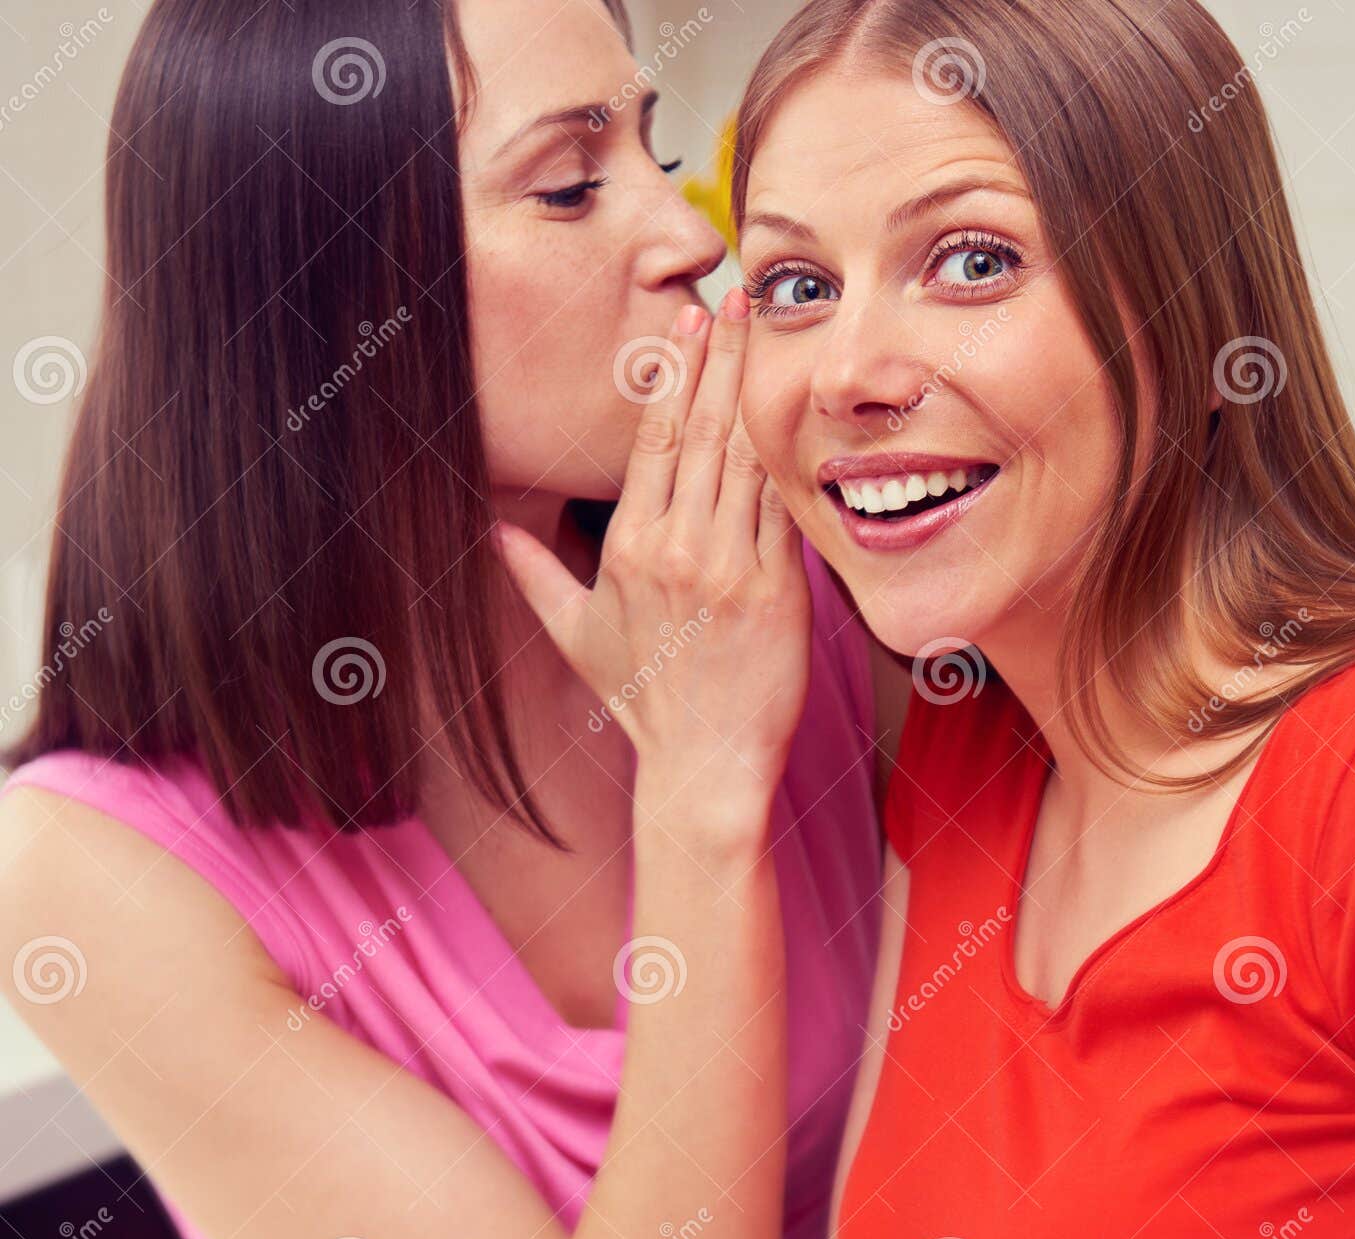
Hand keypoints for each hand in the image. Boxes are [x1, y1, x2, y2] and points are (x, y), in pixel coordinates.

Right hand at [497, 289, 810, 832]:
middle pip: (702, 430)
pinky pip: (786, 507)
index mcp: (628, 547)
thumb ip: (536, 577)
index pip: (653, 440)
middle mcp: (676, 547)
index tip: (686, 326)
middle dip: (721, 357)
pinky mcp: (778, 590)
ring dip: (759, 387)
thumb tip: (492, 537)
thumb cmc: (643, 702)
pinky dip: (792, 454)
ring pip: (745, 456)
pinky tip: (802, 408)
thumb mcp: (575, 638)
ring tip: (772, 331)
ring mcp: (729, 566)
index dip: (673, 375)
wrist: (702, 765)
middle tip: (738, 297)